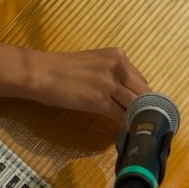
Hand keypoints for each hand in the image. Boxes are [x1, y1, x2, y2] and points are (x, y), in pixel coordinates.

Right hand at [0, 41, 150, 127]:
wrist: (41, 73)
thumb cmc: (63, 69)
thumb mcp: (94, 63)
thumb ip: (113, 75)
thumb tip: (129, 95)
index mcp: (118, 56)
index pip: (141, 80)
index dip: (145, 98)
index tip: (146, 111)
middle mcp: (117, 66)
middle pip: (143, 92)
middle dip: (146, 110)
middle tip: (147, 124)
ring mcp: (109, 83)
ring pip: (135, 105)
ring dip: (139, 119)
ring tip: (140, 131)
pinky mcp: (100, 100)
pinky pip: (121, 116)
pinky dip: (126, 125)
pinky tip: (127, 131)